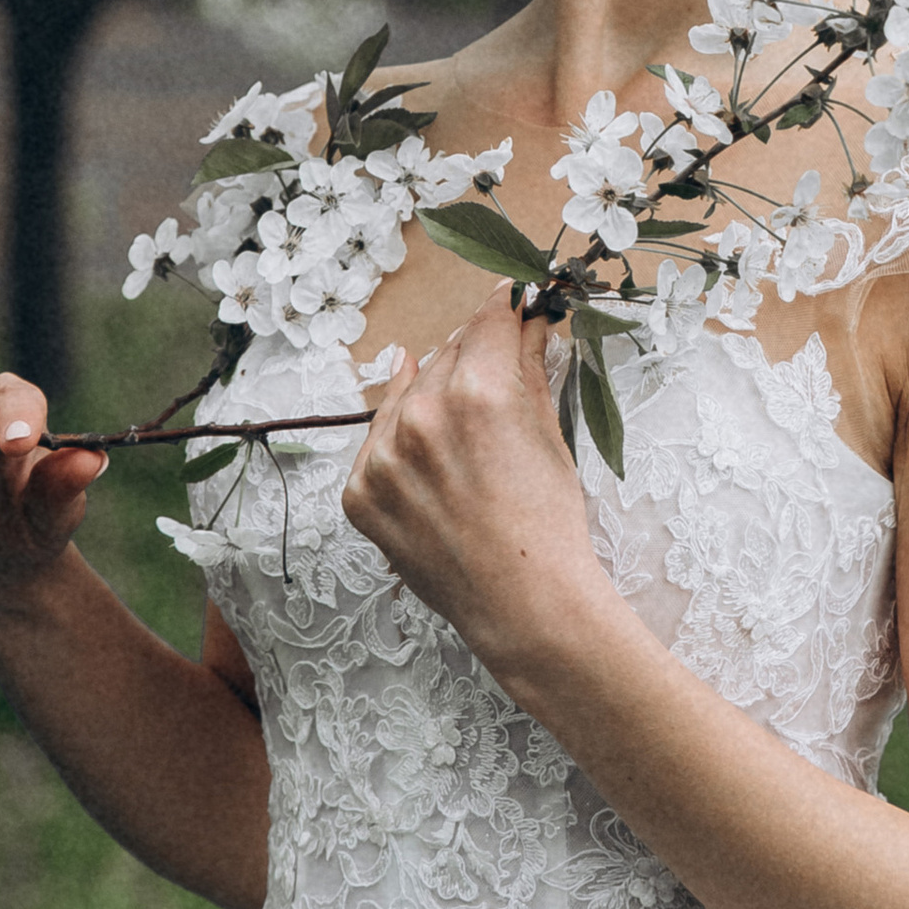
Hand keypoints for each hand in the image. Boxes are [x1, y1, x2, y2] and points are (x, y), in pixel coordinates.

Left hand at [342, 300, 607, 674]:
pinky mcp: (359, 494)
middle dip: (473, 356)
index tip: (510, 301)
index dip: (504, 307)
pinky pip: (378, 445)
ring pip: (407, 395)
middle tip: (495, 369)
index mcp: (479, 393)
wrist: (524, 607)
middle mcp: (422, 416)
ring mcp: (382, 458)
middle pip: (446, 353)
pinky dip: (402, 445)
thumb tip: (528, 323)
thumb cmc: (549, 526)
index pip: (487, 321)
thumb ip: (527, 369)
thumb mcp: (548, 435)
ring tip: (467, 432)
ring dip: (433, 397)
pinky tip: (431, 459)